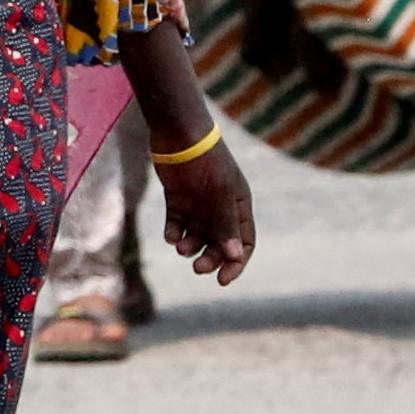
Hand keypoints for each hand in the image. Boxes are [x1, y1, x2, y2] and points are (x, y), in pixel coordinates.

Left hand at [155, 134, 259, 282]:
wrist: (179, 133)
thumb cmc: (206, 161)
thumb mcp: (219, 194)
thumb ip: (226, 224)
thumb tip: (235, 255)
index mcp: (238, 205)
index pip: (243, 242)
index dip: (236, 262)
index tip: (223, 279)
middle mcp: (220, 207)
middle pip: (219, 243)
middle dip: (210, 257)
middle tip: (197, 267)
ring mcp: (198, 203)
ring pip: (197, 235)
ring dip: (190, 246)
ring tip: (181, 247)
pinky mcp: (177, 198)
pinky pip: (177, 223)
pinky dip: (174, 233)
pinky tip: (171, 235)